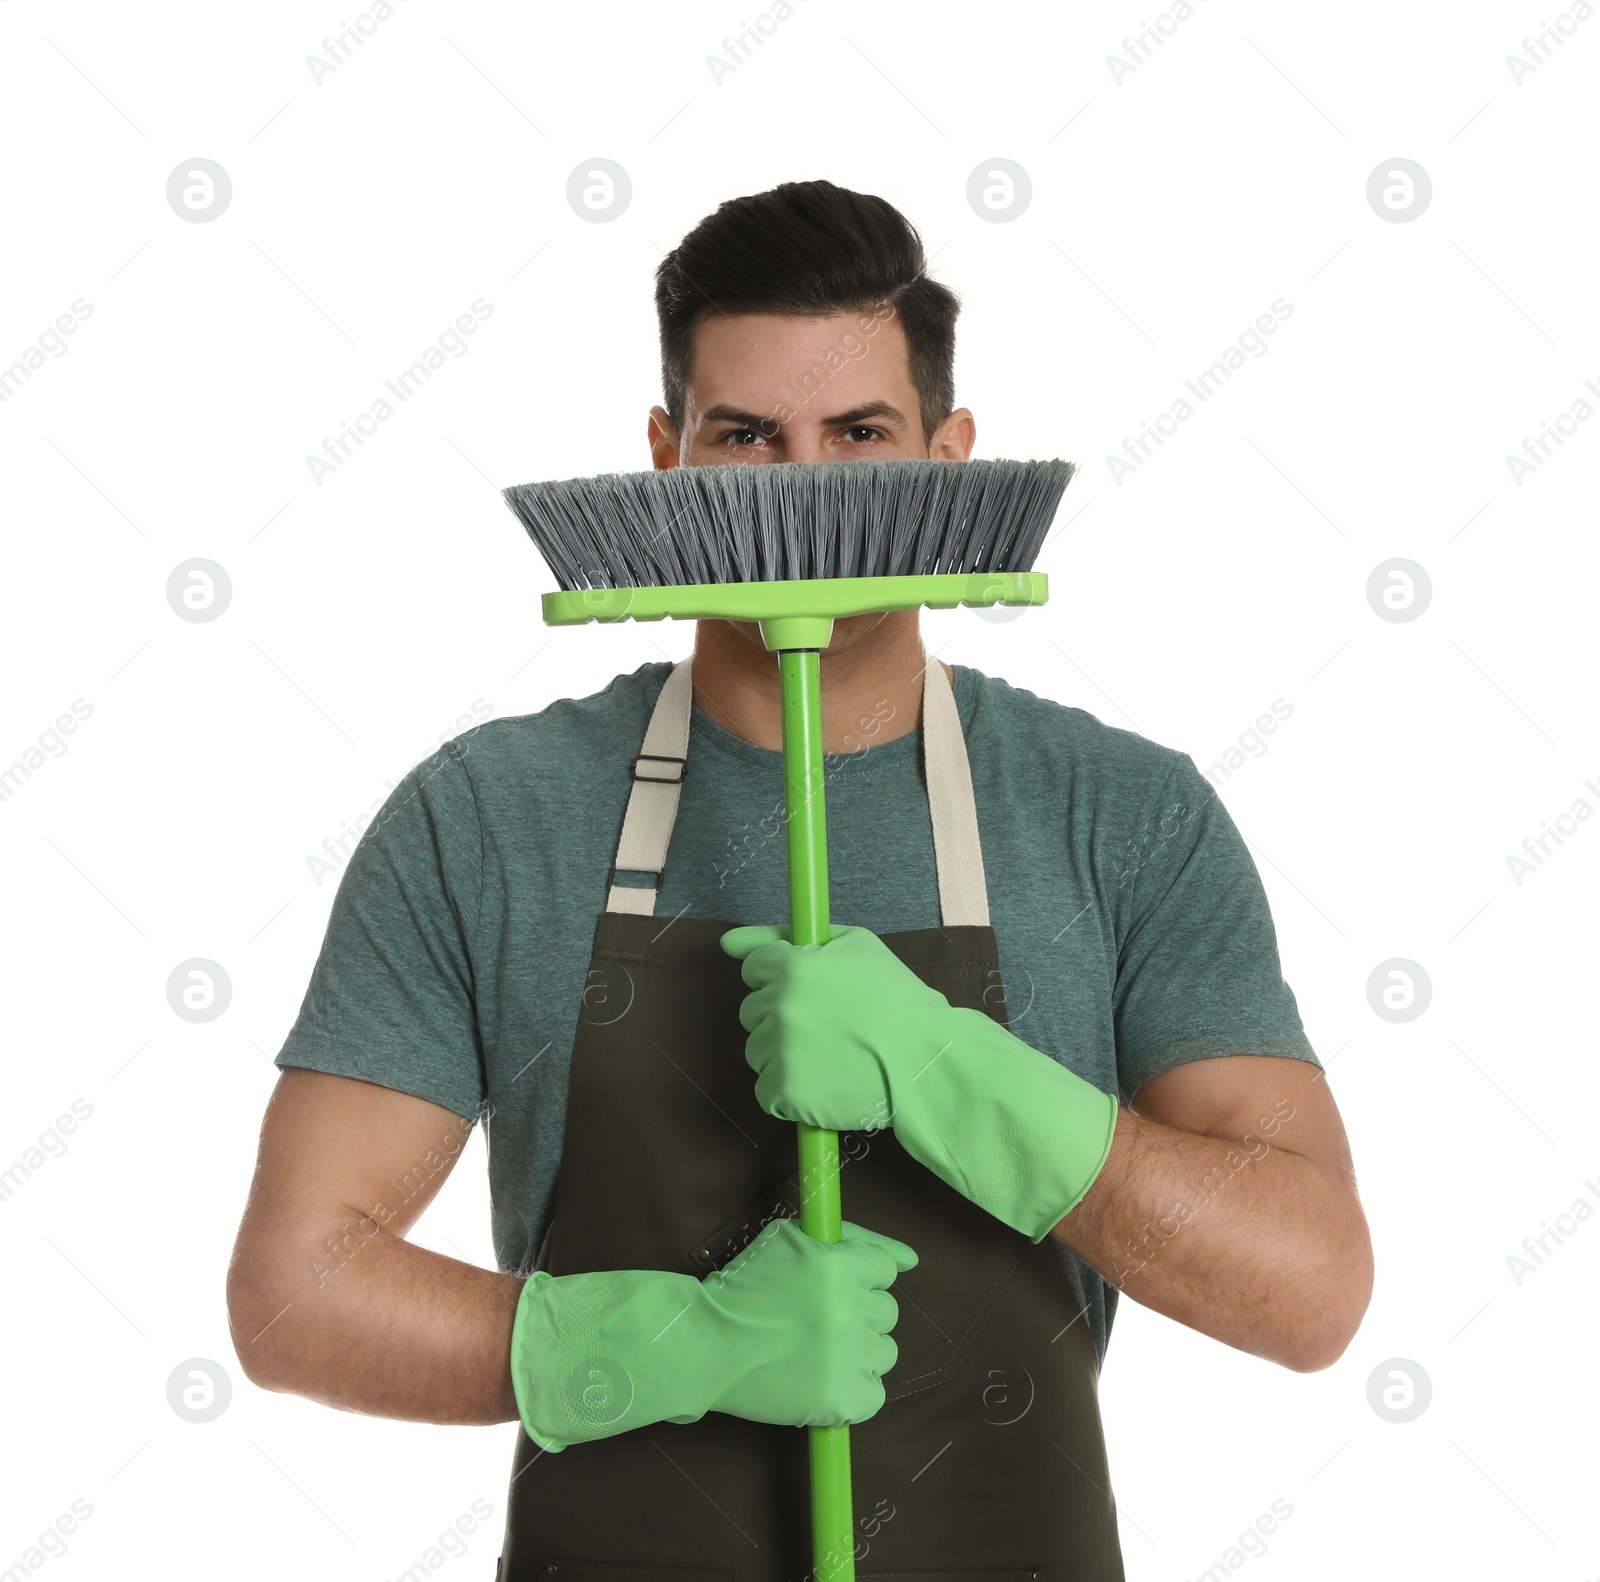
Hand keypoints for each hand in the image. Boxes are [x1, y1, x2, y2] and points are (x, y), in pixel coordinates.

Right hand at [509, 1217, 915, 1451]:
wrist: (705, 1344)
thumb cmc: (745, 1286)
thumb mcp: (791, 1240)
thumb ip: (853, 1239)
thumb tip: (911, 1259)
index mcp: (839, 1265)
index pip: (884, 1270)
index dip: (858, 1277)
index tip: (832, 1289)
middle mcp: (850, 1311)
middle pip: (887, 1312)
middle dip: (857, 1314)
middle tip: (816, 1321)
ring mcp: (847, 1358)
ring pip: (884, 1353)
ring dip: (857, 1352)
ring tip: (817, 1352)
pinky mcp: (841, 1401)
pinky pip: (874, 1395)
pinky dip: (853, 1392)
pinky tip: (821, 1380)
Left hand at [721, 922, 1118, 1242]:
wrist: (926, 1059)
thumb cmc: (896, 999)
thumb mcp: (854, 945)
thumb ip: (784, 936)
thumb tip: (727, 943)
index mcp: (793, 966)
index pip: (755, 969)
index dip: (782, 978)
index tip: (812, 994)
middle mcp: (779, 1005)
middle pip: (752, 1011)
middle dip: (782, 1016)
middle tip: (827, 1027)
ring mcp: (779, 1051)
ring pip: (757, 1051)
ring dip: (783, 1055)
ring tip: (828, 1057)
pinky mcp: (784, 1092)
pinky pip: (766, 1091)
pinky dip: (789, 1093)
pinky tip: (823, 1084)